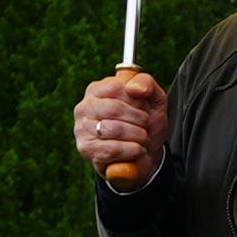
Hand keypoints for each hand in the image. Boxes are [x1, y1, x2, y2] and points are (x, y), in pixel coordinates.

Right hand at [72, 68, 164, 183]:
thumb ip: (146, 82)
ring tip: (143, 137)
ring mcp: (82, 129)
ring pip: (114, 129)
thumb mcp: (153, 97)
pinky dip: (132, 150)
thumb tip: (133, 88)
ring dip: (138, 135)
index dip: (137, 100)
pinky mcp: (87, 150)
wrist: (147, 153)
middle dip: (140, 119)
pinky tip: (138, 149)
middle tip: (147, 125)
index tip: (145, 108)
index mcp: (97, 90)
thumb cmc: (145, 122)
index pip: (116, 87)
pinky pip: (113, 149)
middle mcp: (84, 107)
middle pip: (115, 109)